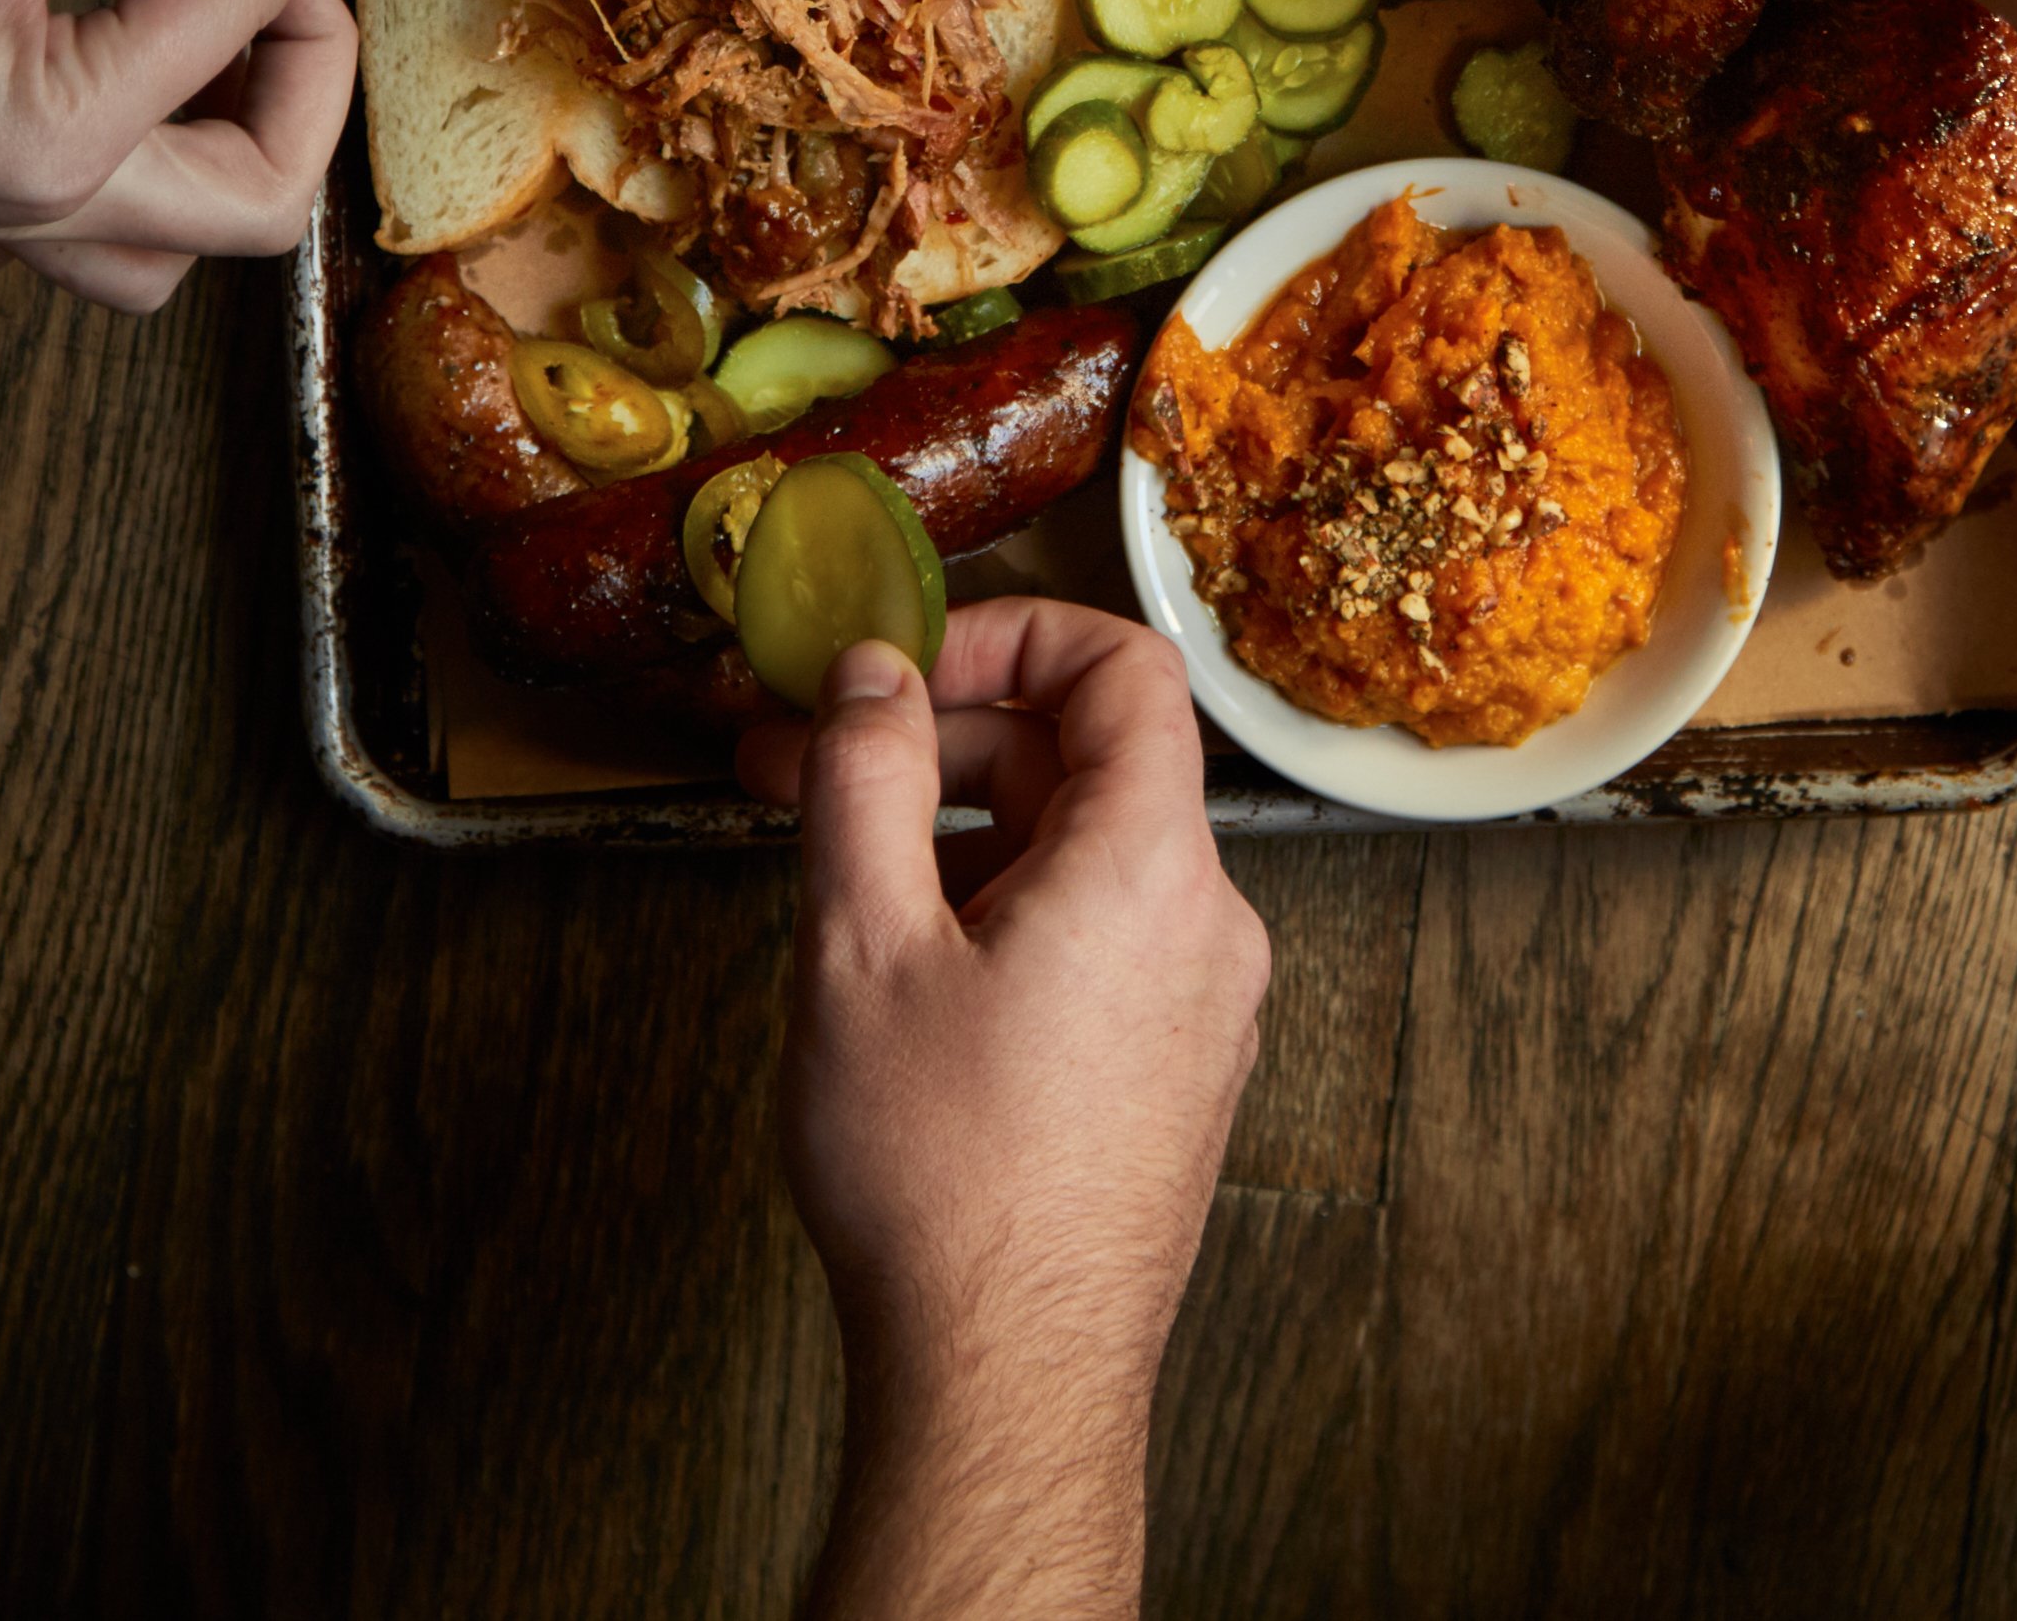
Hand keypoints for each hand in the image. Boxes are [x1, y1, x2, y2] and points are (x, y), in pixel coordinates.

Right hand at [0, 0, 360, 311]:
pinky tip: (130, 52)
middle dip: (309, 71)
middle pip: (259, 200)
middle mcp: (23, 207)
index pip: (245, 11)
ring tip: (230, 12)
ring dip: (231, 138)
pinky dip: (141, 155)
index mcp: (43, 139)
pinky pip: (85, 231)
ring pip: (168, 248)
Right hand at [738, 601, 1268, 1620]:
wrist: (1008, 1381)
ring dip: (967, 832)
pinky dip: (1010, 912)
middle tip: (808, 767)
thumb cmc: (941, 1178)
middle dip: (945, 745)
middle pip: (1091, 763)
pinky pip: (1103, 939)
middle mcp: (1208, 922)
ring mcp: (1204, 1007)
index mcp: (1153, 864)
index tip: (904, 669)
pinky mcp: (1178, 1075)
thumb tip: (871, 672)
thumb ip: (864, 776)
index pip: (1125, 666)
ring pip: (1088, 857)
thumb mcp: (861, 944)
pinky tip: (912, 967)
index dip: (1012, 634)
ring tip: (841, 876)